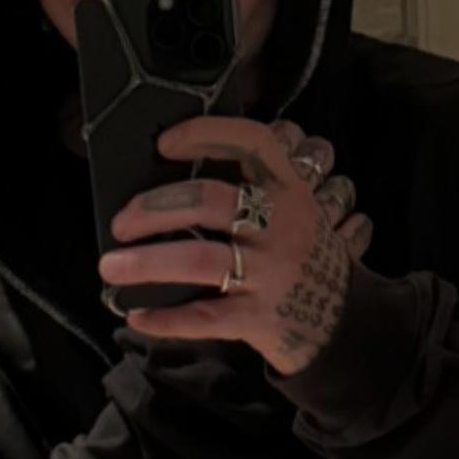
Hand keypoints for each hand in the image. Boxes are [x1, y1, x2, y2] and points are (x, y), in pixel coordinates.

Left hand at [100, 117, 372, 374]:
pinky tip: (137, 315)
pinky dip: (165, 318)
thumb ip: (251, 192)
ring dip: (146, 263)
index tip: (165, 143)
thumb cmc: (304, 258)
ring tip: (109, 266)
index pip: (252, 143)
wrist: (348, 323)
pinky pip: (205, 317)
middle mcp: (282, 226)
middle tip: (121, 222)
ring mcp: (271, 273)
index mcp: (289, 190)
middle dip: (154, 208)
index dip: (206, 134)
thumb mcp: (293, 213)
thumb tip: (169, 180)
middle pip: (209, 201)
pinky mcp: (260, 318)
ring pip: (199, 260)